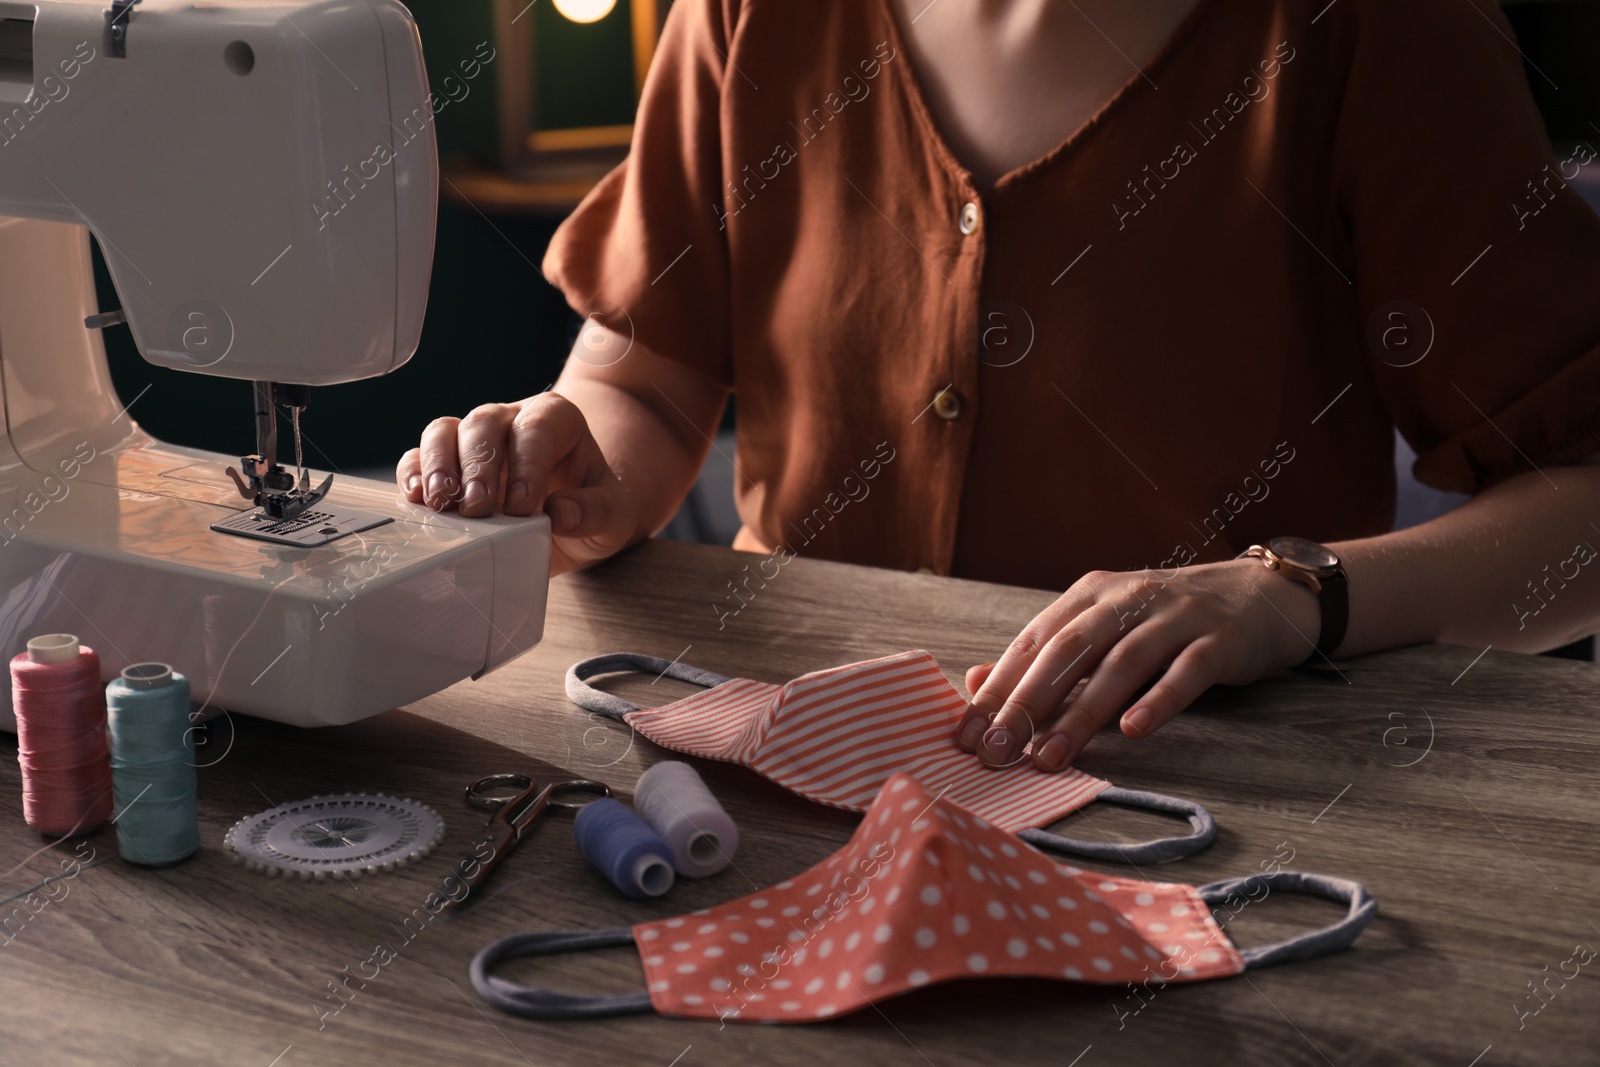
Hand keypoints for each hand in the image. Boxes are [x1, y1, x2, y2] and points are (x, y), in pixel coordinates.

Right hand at [395, 393, 640, 573]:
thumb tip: (561, 513)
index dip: (527, 462)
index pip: (537, 428)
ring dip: (438, 465)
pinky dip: (413, 475)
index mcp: (556, 420)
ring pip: (444, 431)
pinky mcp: (447, 465)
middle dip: (478, 465)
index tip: (523, 506)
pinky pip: (418, 457)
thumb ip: (597, 511)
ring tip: (442, 503)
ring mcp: (474, 440)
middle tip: (478, 507)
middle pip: (483, 423)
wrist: (572, 521)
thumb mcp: (615, 515)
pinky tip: (416, 500)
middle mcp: (510, 420)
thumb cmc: (592, 507)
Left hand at [953, 558, 1322, 771]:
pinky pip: (1185, 672)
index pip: (1034, 642)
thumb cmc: (1168, 622)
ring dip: (1082, 714)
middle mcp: (1127, 599)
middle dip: (1026, 704)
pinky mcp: (1218, 640)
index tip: (967, 736)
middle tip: (997, 753)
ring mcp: (1175, 617)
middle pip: (1068, 651)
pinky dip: (1158, 701)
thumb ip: (1048, 658)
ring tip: (1051, 757)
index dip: (998, 689)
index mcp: (1090, 595)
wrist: (1260, 595)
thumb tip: (979, 685)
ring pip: (1120, 665)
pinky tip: (1133, 732)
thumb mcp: (1105, 628)